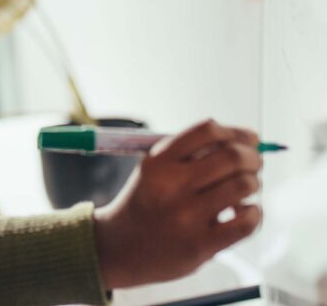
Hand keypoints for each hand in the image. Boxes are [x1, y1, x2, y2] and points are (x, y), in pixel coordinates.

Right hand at [93, 119, 262, 288]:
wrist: (122, 246)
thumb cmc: (148, 202)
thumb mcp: (156, 168)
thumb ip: (192, 152)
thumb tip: (249, 138)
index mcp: (159, 160)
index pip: (207, 131)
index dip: (235, 132)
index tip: (247, 140)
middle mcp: (172, 184)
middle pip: (231, 156)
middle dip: (253, 157)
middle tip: (255, 163)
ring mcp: (186, 215)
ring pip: (243, 185)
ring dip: (253, 183)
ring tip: (246, 188)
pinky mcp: (200, 245)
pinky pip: (246, 222)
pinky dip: (254, 213)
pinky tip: (244, 212)